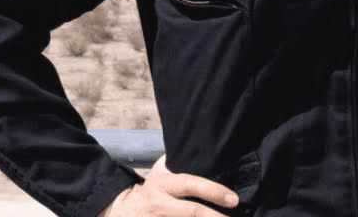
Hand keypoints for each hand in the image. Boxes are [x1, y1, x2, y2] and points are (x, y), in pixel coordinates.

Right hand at [101, 154, 238, 215]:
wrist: (123, 211)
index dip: (213, 191)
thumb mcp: (161, 171)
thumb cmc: (153, 188)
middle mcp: (160, 203)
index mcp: (163, 183)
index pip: (190, 184)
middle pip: (191, 212)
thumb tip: (207, 147)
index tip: (234, 199)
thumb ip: (179, 161)